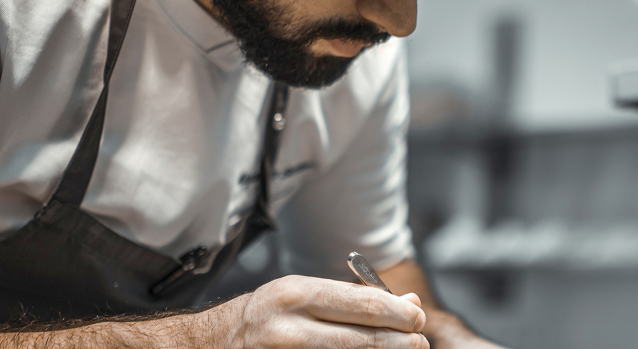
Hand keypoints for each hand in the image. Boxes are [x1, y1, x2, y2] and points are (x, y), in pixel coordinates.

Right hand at [218, 275, 429, 348]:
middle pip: (363, 340)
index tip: (418, 320)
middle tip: (419, 343)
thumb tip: (409, 304)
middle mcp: (290, 329)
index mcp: (296, 295)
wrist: (218, 343)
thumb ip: (354, 299)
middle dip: (400, 343)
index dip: (399, 315)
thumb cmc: (268, 316)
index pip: (363, 305)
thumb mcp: (304, 294)